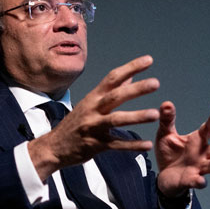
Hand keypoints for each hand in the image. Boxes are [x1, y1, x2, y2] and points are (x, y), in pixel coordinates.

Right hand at [29, 55, 159, 180]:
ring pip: (116, 120)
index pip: (113, 78)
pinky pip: (116, 145)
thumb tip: (130, 76)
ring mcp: (93, 127)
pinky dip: (132, 146)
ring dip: (136, 116)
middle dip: (136, 89)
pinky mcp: (95, 145)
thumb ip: (111, 91)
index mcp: (93, 97)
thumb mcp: (89, 103)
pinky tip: (147, 145)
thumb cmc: (75, 124)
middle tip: (155, 83)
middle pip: (116, 96)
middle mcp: (93, 109)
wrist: (54, 147)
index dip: (131, 68)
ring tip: (155, 114)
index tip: (149, 60)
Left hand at [155, 101, 209, 197]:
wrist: (162, 175)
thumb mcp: (165, 134)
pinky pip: (198, 182)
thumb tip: (167, 103)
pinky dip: (200, 182)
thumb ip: (167, 120)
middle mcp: (203, 154)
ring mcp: (198, 168)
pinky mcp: (189, 180)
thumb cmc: (169, 153)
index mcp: (198, 140)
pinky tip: (200, 180)